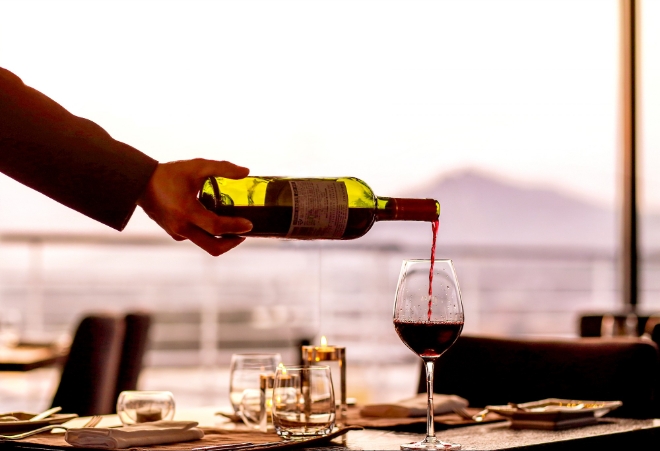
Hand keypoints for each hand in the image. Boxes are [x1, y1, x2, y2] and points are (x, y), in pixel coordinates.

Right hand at [137, 158, 252, 255]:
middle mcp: (182, 227)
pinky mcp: (174, 233)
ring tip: (234, 229)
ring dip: (222, 241)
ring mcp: (177, 233)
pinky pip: (196, 239)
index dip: (236, 227)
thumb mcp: (197, 166)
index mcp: (187, 211)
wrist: (141, 183)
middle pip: (213, 247)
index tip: (249, 224)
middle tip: (244, 233)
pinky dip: (209, 236)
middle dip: (232, 243)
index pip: (217, 227)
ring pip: (205, 245)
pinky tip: (216, 224)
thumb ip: (222, 167)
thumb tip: (246, 172)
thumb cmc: (170, 174)